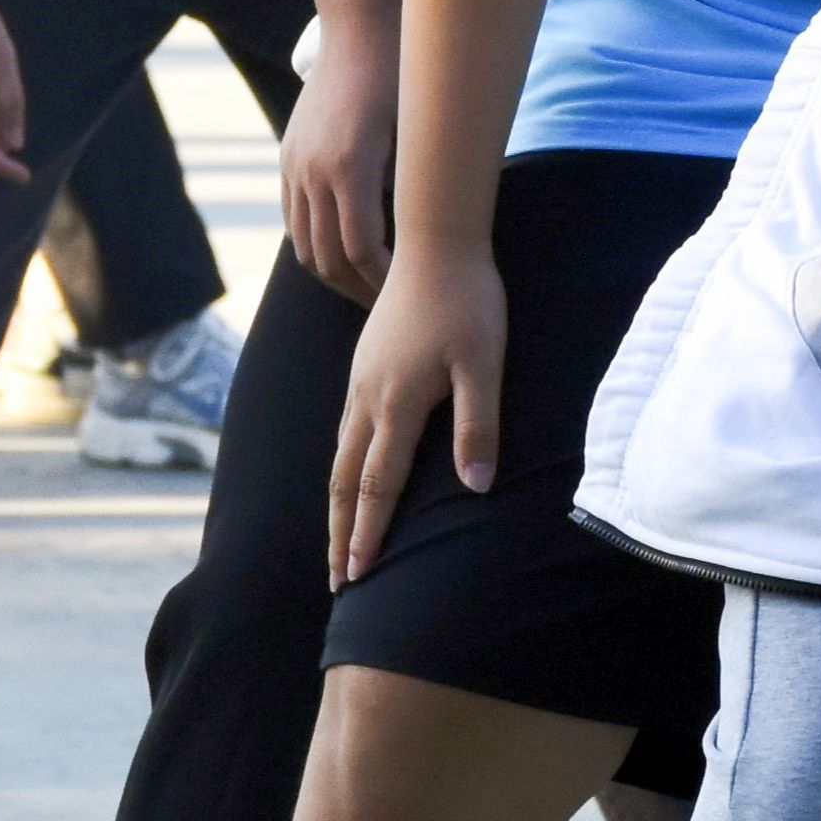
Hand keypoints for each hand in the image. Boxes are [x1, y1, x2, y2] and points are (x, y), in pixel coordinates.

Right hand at [279, 16, 399, 300]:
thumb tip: (436, 237)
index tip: (408, 294)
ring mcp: (295, 165)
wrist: (359, 29)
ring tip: (366, 288)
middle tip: (390, 307)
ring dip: (334, 274)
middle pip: (327, 258)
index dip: (383, 282)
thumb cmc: (403, 75)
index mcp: (350, 167)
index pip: (360, 251)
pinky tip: (342, 254)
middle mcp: (314, 170)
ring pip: (304, 245)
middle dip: (358, 290)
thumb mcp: (418, 129)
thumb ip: (416, 184)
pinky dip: (314, 245)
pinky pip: (293, 219)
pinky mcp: (287, 158)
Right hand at [328, 236, 504, 588]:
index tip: (356, 575)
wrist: (436, 243)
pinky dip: (343, 466)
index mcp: (396, 403)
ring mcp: (360, 380)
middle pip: (343, 479)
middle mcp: (367, 398)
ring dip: (337, 502)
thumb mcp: (484, 365)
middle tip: (336, 577)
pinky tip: (350, 470)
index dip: (367, 533)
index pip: (376, 484)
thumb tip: (476, 486)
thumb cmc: (468, 303)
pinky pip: (344, 428)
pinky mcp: (363, 365)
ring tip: (338, 538)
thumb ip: (478, 425)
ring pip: (340, 454)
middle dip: (339, 532)